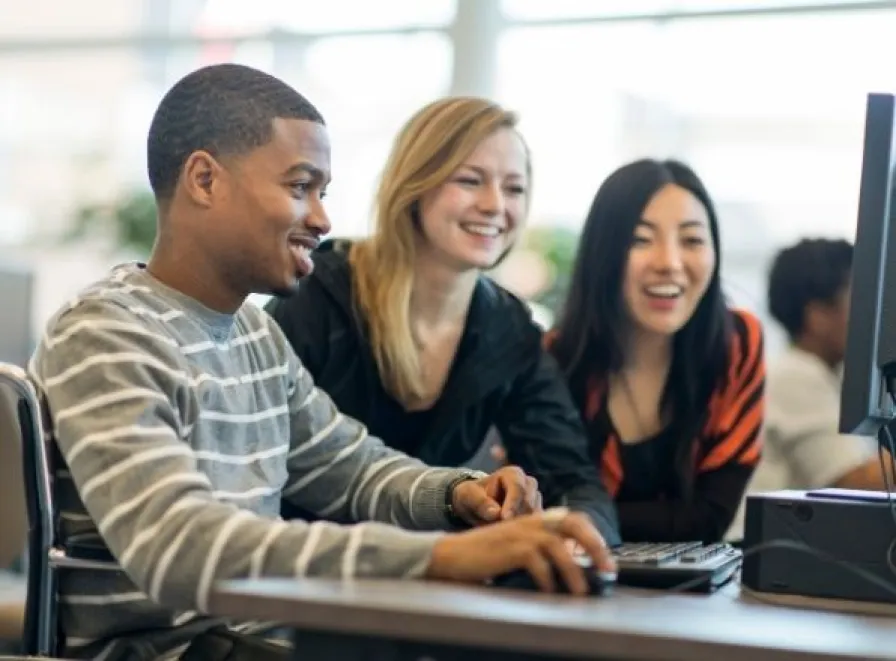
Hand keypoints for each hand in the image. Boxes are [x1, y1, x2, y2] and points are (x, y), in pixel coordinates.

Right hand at [426, 507, 615, 594]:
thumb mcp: (518, 546)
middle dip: (595, 547)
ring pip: (558, 546)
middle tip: (607, 570)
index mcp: (535, 518)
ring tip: (582, 591)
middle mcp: (531, 521)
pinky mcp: (509, 549)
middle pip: (573, 524)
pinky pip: (537, 563)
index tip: (605, 558)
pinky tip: (549, 591)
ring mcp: (520, 533)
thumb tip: (573, 567)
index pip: (573, 518)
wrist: (453, 555)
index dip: (593, 536)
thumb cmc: (487, 556)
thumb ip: (541, 549)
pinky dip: (547, 579)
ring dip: (574, 571)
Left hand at [450, 466, 541, 525]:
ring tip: (498, 529)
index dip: (512, 504)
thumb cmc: (472, 496)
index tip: (504, 518)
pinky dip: (522, 532)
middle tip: (498, 528)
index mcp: (513, 474)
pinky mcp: (536, 514)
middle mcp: (528, 484)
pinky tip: (508, 535)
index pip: (518, 488)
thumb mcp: (468, 495)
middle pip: (529, 504)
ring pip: (533, 517)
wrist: (476, 505)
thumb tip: (495, 514)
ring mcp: (535, 500)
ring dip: (517, 526)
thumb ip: (480, 502)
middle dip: (514, 518)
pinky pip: (534, 527)